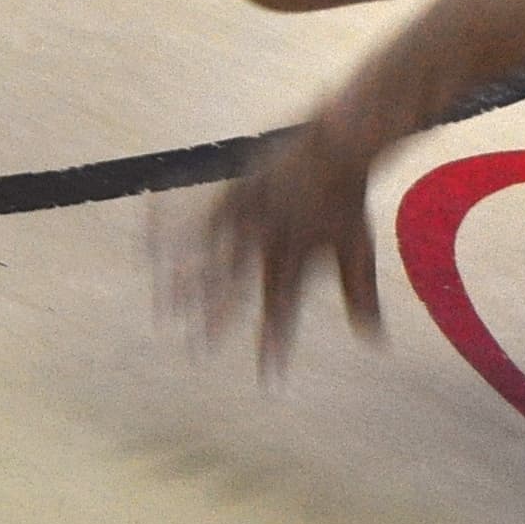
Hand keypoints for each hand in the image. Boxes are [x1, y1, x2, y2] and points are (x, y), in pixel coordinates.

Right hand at [170, 119, 386, 375]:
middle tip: (198, 349)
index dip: (276, 345)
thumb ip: (361, 296)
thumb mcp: (358, 248)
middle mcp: (272, 240)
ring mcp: (251, 215)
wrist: (340, 143)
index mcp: (299, 259)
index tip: (269, 380)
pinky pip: (196, 217)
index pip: (285, 312)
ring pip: (214, 253)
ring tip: (166, 310)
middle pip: (241, 285)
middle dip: (219, 318)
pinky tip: (146, 251)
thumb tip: (377, 343)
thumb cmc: (346, 200)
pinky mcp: (235, 192)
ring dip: (189, 282)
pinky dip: (170, 234)